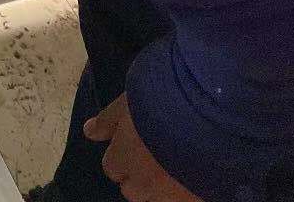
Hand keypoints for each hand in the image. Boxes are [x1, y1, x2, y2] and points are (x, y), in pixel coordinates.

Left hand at [83, 94, 202, 201]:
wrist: (204, 114)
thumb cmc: (158, 101)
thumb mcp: (126, 103)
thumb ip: (107, 121)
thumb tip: (89, 132)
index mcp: (124, 159)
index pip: (111, 168)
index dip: (121, 155)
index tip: (132, 142)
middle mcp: (144, 183)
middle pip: (132, 190)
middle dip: (138, 176)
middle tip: (154, 153)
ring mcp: (171, 196)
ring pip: (158, 198)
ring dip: (162, 186)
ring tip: (175, 164)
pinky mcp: (197, 199)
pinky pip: (185, 199)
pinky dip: (186, 191)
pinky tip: (193, 172)